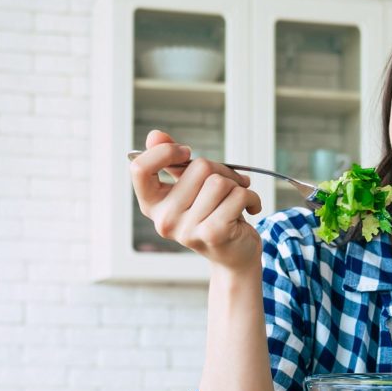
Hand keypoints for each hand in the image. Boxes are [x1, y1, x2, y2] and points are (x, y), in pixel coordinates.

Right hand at [129, 130, 262, 270]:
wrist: (234, 256)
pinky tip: (250, 209)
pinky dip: (251, 197)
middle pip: (197, 167)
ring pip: (219, 181)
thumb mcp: (190, 188)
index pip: (140, 169)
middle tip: (228, 185)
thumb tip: (155, 135)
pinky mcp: (213, 233)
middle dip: (221, 170)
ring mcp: (187, 230)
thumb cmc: (213, 215)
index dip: (165, 152)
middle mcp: (164, 220)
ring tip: (237, 199)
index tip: (185, 153)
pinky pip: (237, 195)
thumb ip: (172, 161)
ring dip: (238, 185)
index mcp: (153, 205)